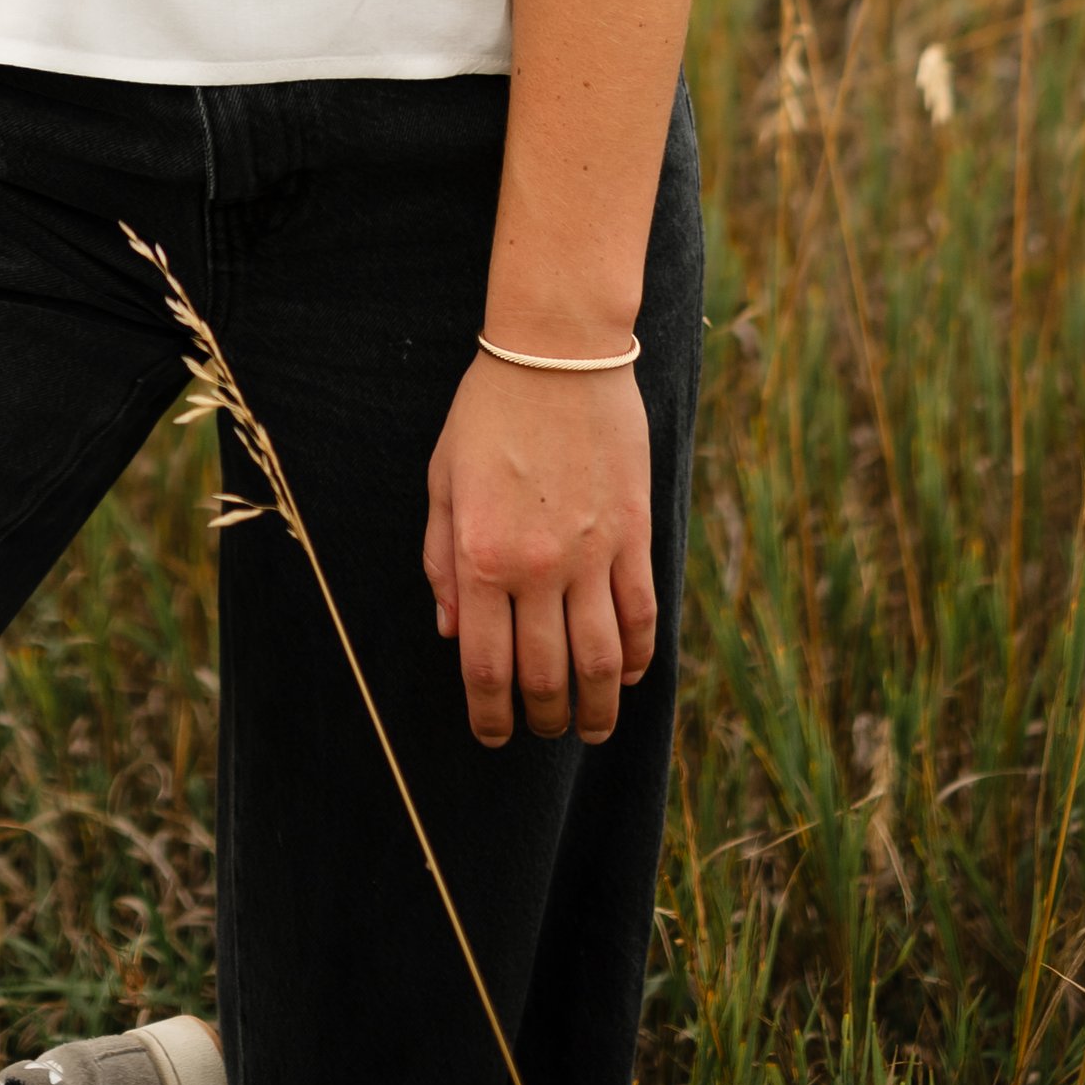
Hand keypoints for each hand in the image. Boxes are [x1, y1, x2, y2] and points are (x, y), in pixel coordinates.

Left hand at [421, 354, 654, 745]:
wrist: (557, 350)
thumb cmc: (488, 410)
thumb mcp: (443, 480)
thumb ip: (441, 560)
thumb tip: (453, 631)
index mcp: (482, 557)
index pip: (486, 668)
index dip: (490, 716)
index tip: (494, 734)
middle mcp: (539, 567)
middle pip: (549, 676)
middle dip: (545, 719)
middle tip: (544, 728)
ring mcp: (593, 554)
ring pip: (603, 663)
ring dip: (599, 709)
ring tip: (591, 727)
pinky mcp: (634, 534)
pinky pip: (643, 615)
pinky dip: (638, 658)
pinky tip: (628, 674)